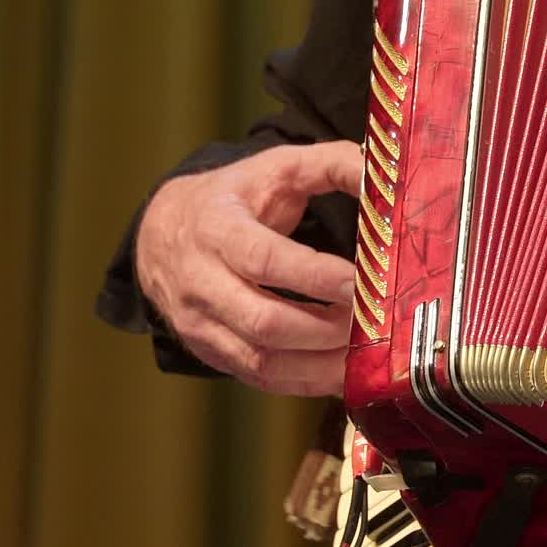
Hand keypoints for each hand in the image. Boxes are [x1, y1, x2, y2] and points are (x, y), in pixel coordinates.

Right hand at [136, 140, 362, 396]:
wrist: (162, 233)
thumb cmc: (235, 199)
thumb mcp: (276, 167)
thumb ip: (331, 164)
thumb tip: (384, 175)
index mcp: (215, 228)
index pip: (263, 259)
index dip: (314, 276)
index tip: (361, 281)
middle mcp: (200, 281)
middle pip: (264, 320)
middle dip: (326, 327)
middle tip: (373, 320)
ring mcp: (200, 324)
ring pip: (263, 360)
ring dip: (321, 363)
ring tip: (368, 352)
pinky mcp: (211, 353)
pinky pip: (262, 379)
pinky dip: (306, 382)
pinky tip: (342, 372)